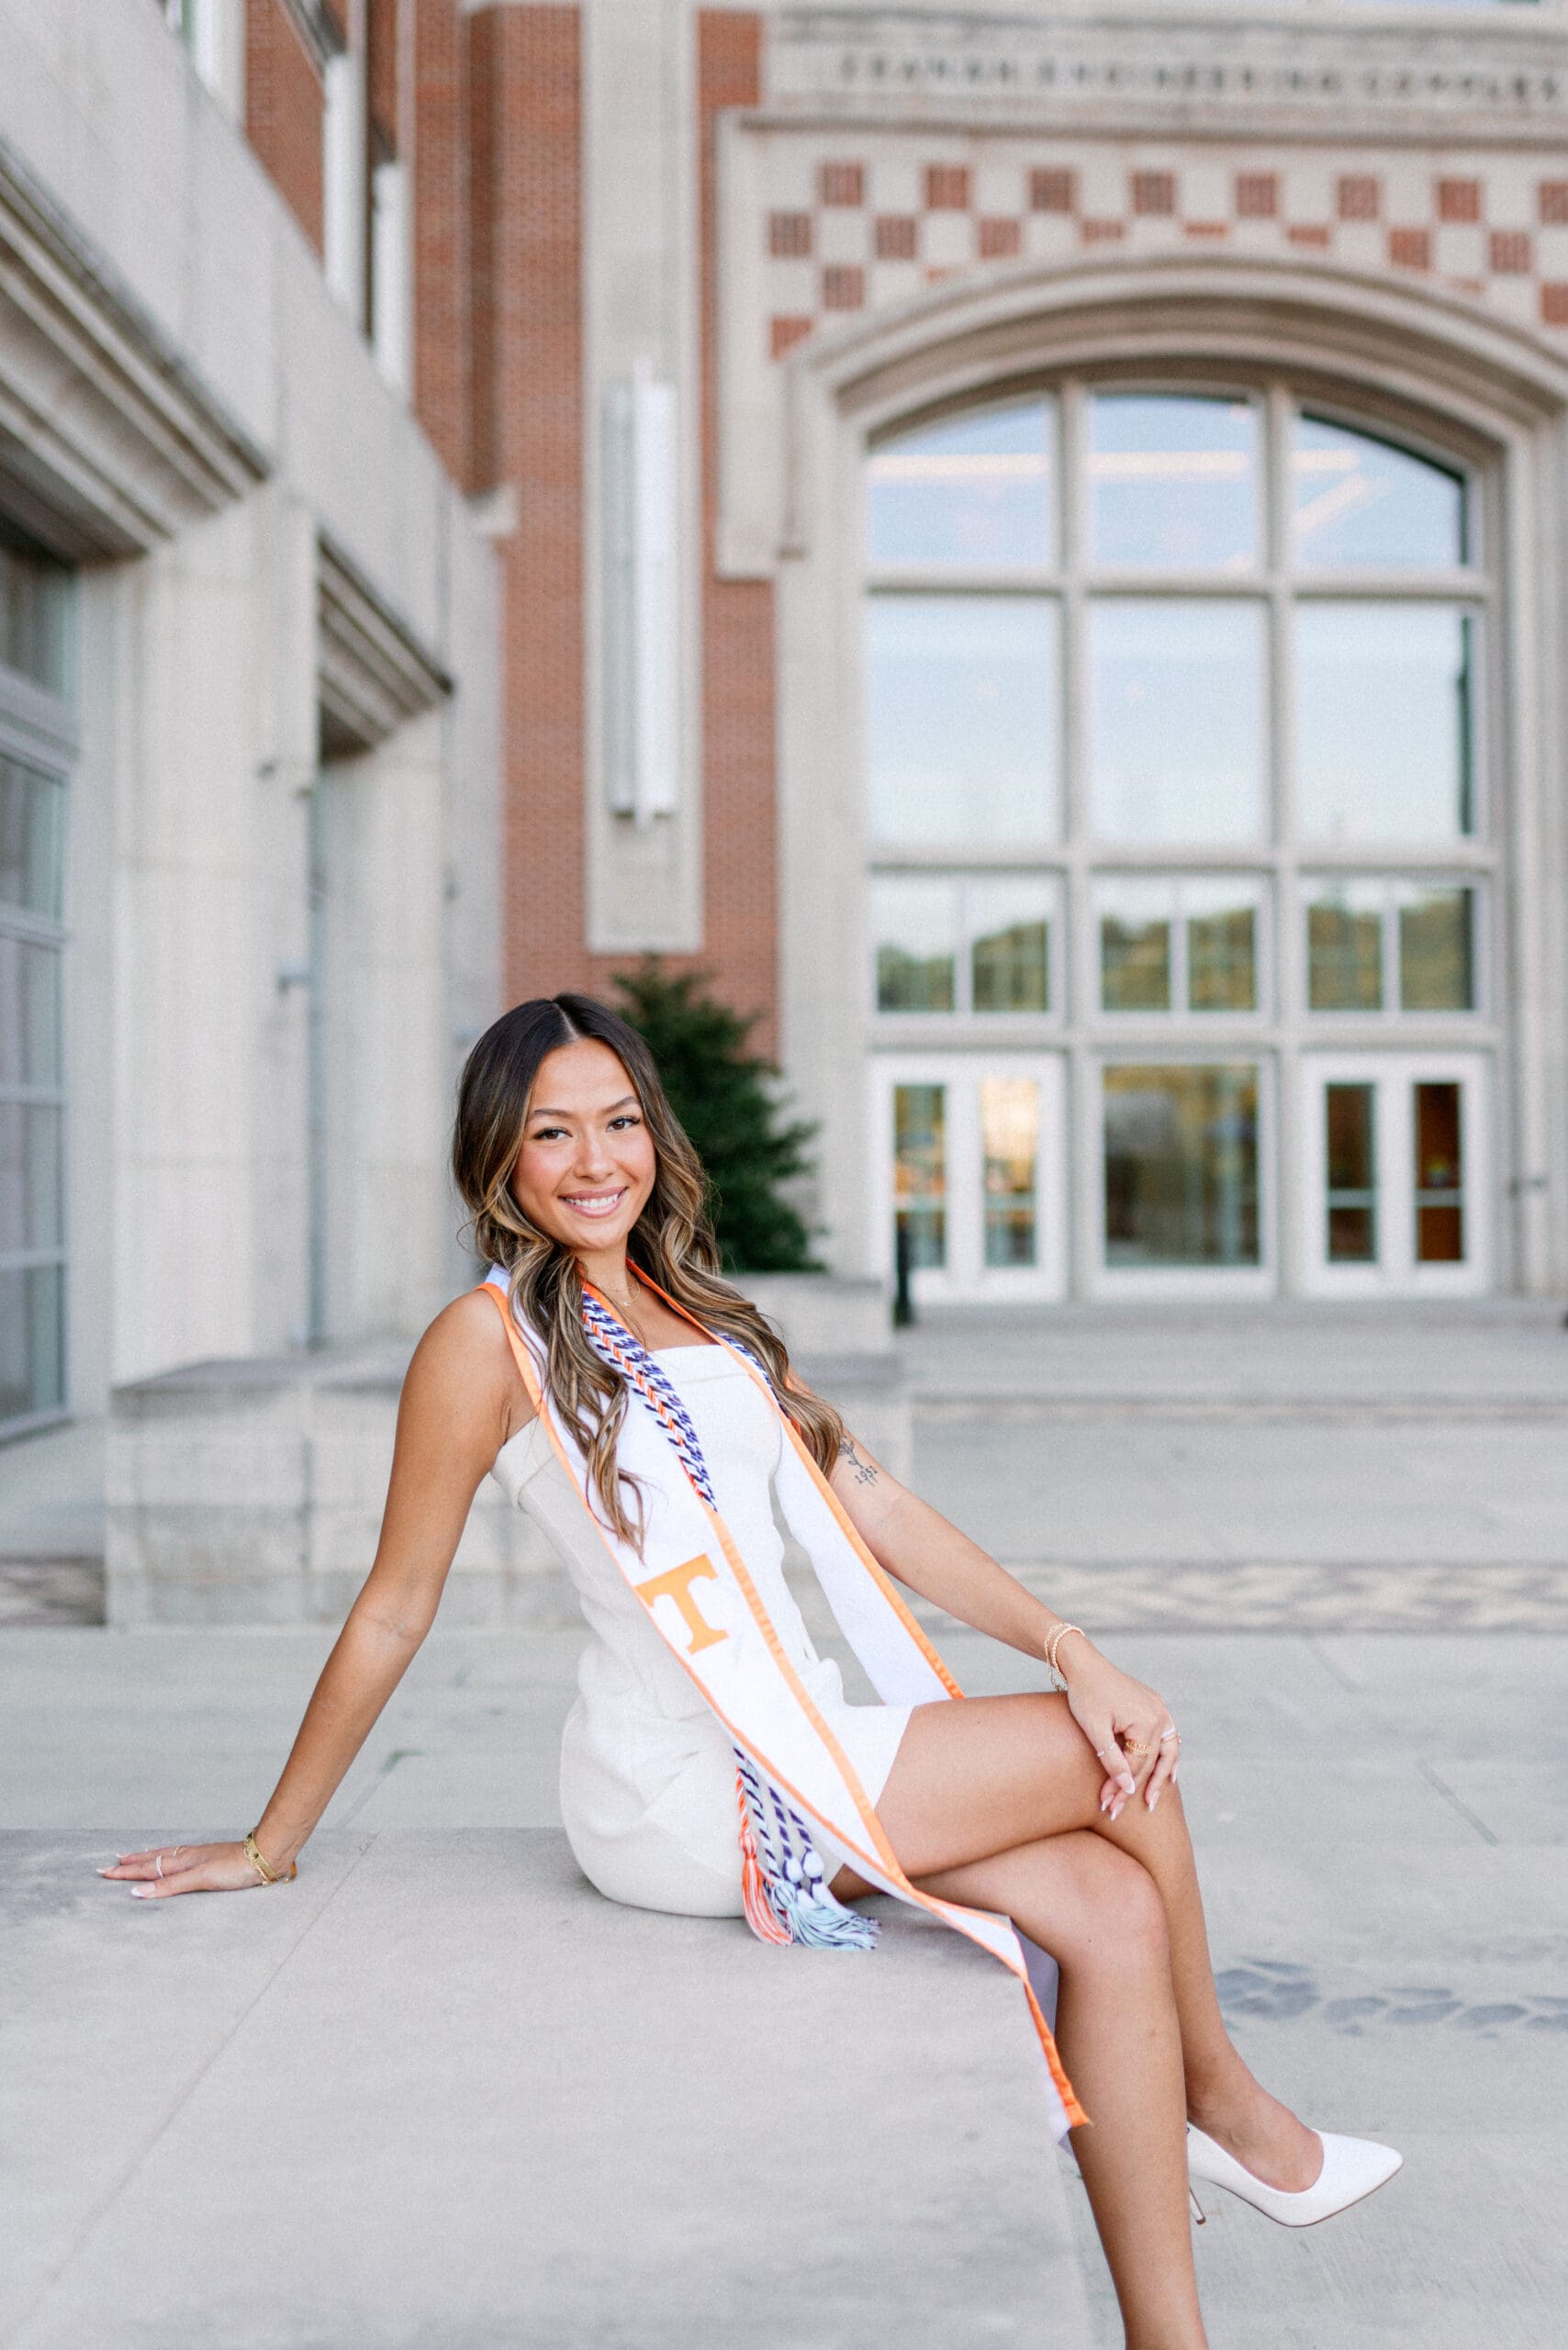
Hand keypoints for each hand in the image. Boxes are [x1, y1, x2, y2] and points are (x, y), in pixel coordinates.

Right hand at [97, 1841, 288, 1898]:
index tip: (104, 1873)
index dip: (126, 1872)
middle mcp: (188, 1857)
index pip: (148, 1868)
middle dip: (130, 1864)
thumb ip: (170, 1885)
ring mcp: (199, 1857)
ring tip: (131, 1857)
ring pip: (165, 1857)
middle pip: (153, 1860)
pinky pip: (179, 1858)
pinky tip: (170, 1859)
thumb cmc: (235, 1869)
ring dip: (146, 1859)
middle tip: (109, 1864)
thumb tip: (138, 1892)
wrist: (264, 1857)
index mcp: (183, 1861)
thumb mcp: (200, 1879)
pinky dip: (166, 1858)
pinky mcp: (210, 1860)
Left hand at [1059, 1643, 1180, 1817]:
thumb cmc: (1085, 1695)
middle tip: (1118, 1812)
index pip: (1136, 1765)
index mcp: (1146, 1721)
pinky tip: (1167, 1771)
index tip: (1106, 1805)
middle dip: (1133, 1787)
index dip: (1120, 1787)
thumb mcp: (1094, 1729)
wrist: (1084, 1664)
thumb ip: (1112, 1759)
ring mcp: (1160, 1709)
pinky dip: (1167, 1756)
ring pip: (1168, 1751)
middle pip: (1150, 1761)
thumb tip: (1127, 1789)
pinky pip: (1167, 1736)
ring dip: (1160, 1776)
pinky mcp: (1155, 1705)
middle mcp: (1159, 1715)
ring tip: (1153, 1800)